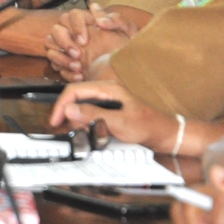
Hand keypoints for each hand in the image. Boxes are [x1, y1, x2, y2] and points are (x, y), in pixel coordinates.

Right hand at [43, 5, 132, 81]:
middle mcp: (74, 33)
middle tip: (78, 54)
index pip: (72, 15)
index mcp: (88, 22)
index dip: (75, 26)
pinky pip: (56, 66)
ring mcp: (68, 50)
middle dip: (64, 42)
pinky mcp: (67, 65)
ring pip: (50, 48)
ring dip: (61, 57)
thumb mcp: (129, 30)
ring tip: (77, 67)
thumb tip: (99, 18)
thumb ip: (116, 19)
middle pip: (56, 30)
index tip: (84, 40)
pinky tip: (80, 76)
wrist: (131, 68)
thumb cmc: (131, 46)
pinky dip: (66, 72)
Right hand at [47, 80, 179, 150]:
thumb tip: (68, 109)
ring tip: (89, 134)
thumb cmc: (149, 126)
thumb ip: (93, 114)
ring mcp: (108, 101)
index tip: (55, 120)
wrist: (168, 135)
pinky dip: (88, 124)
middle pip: (76, 99)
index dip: (61, 105)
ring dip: (80, 122)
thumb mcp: (119, 122)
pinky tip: (95, 133)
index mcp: (108, 88)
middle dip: (71, 116)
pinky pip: (91, 114)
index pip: (74, 90)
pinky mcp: (110, 111)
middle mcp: (106, 92)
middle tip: (75, 131)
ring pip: (82, 108)